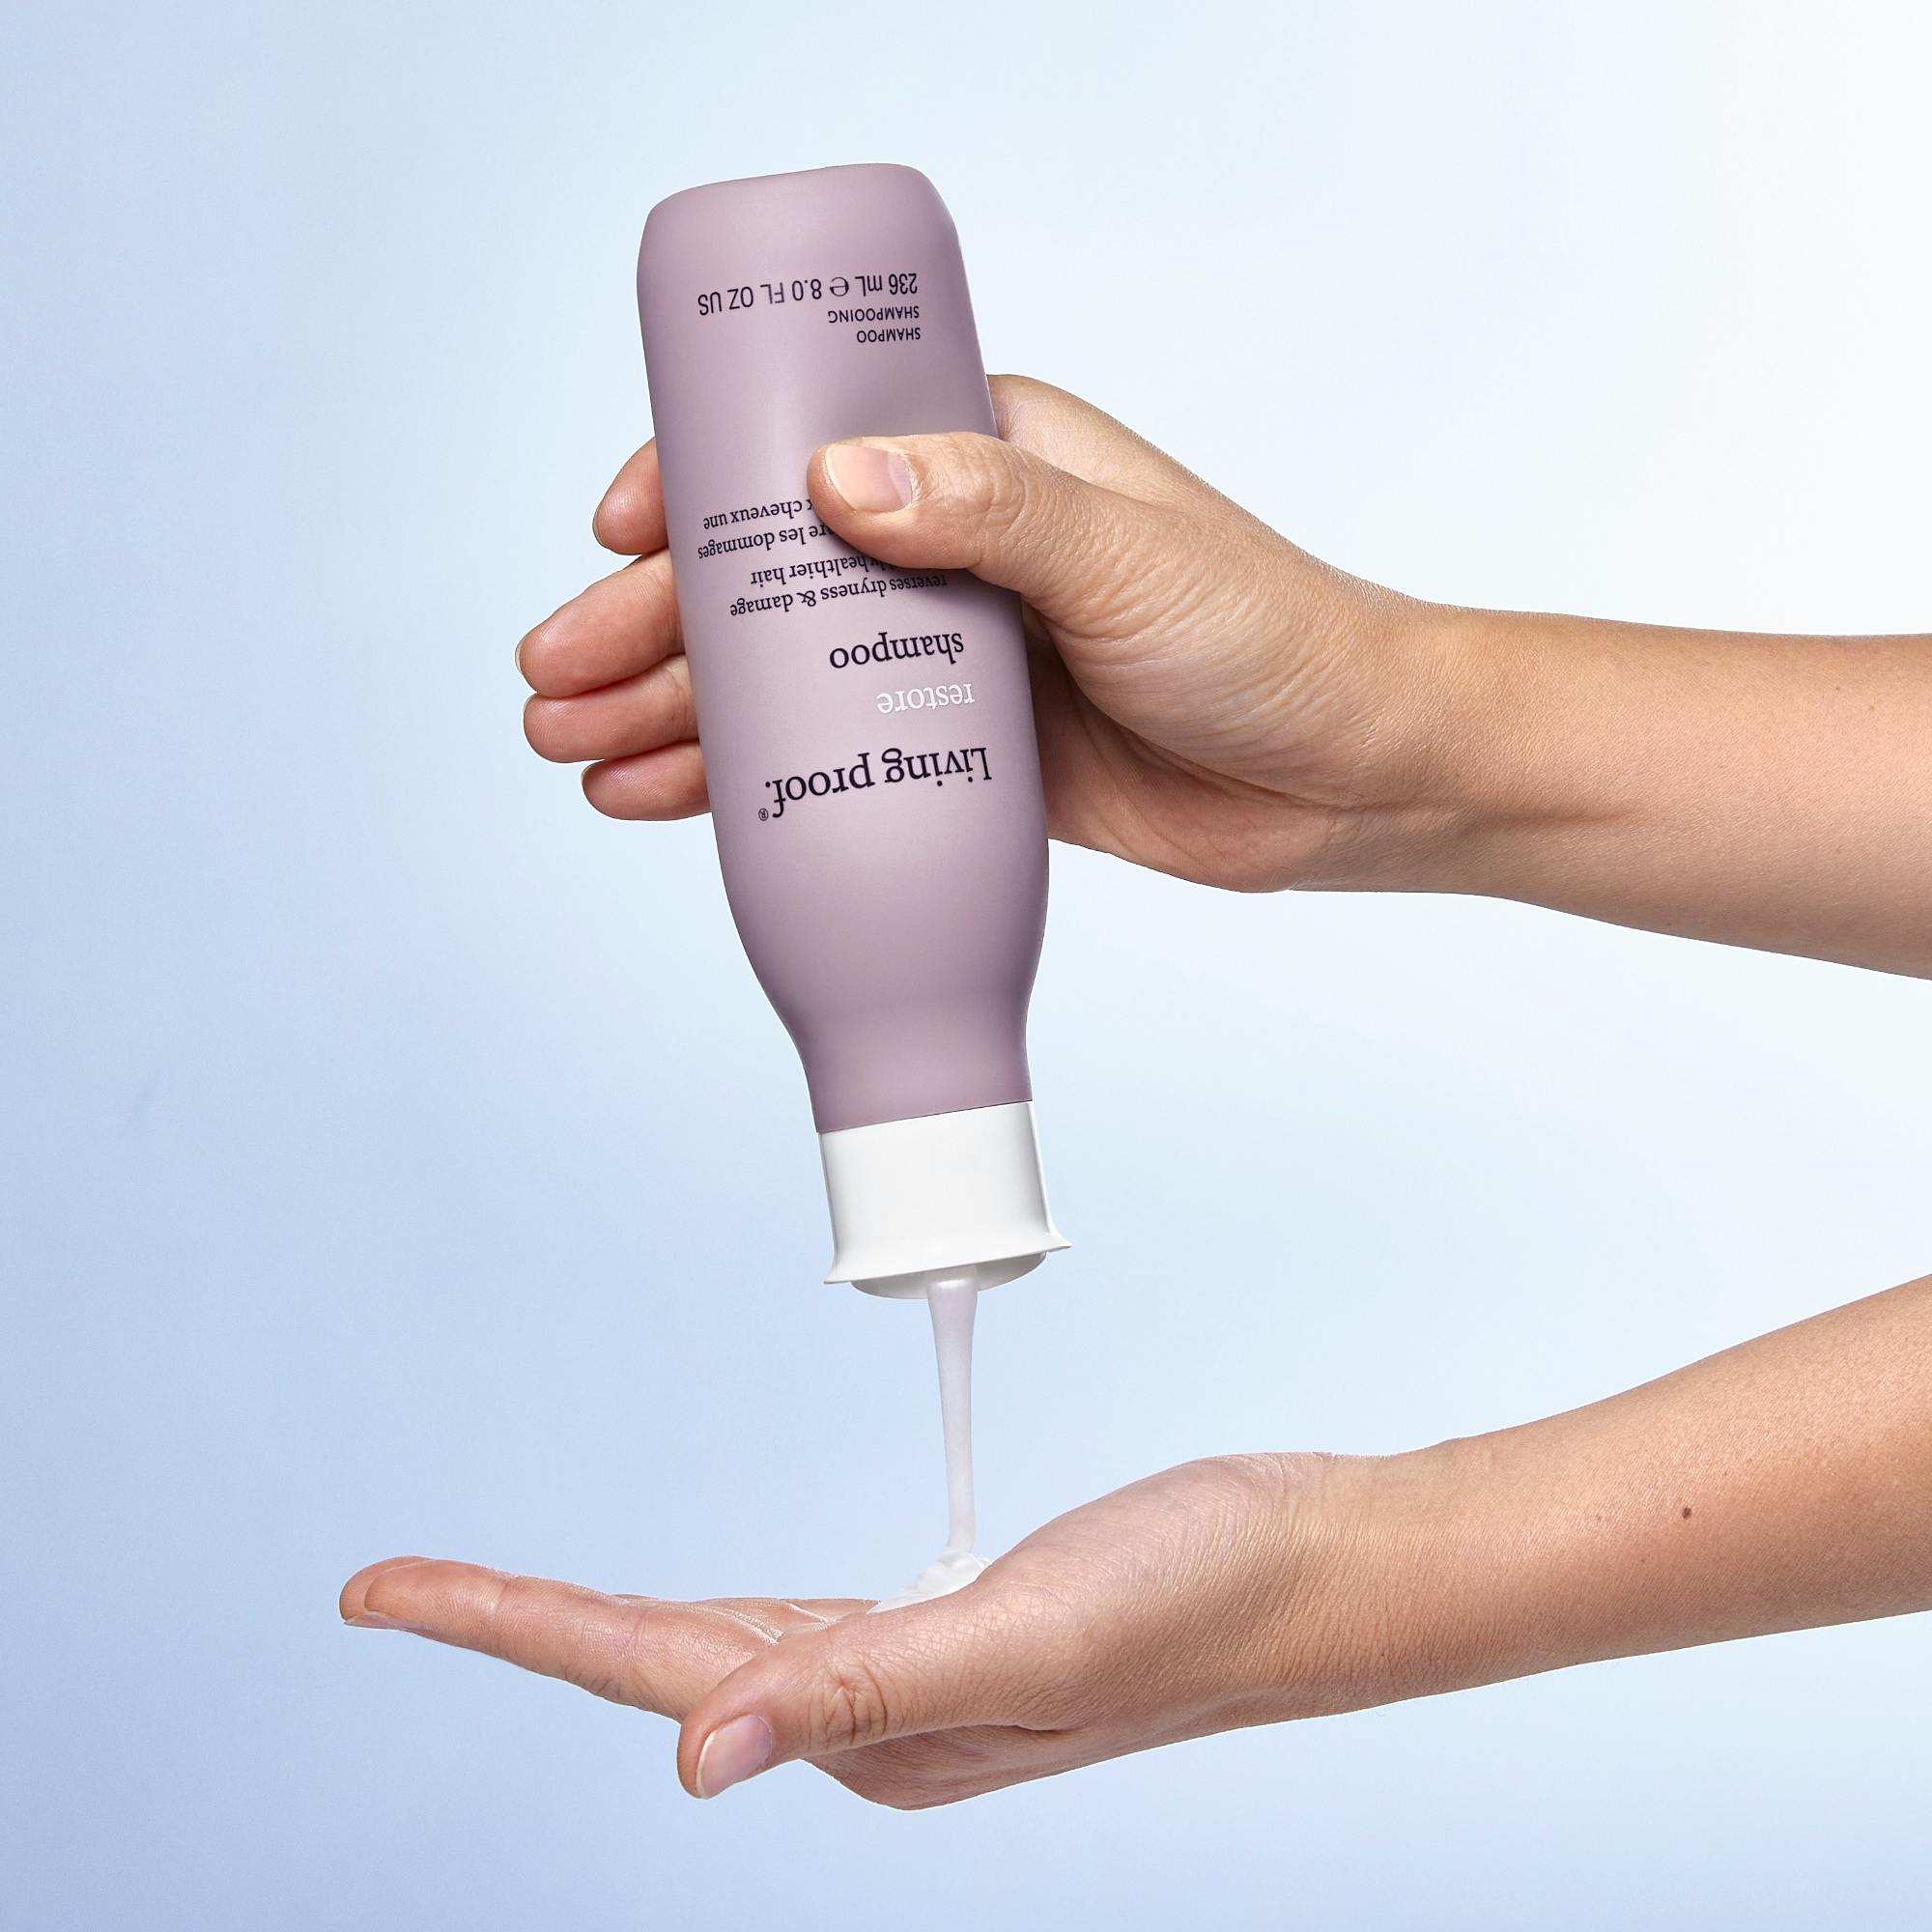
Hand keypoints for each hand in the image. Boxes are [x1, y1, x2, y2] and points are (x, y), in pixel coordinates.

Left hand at [341, 1454, 1367, 1808]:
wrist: (1315, 1568)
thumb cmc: (1199, 1596)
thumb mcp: (1026, 1635)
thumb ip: (859, 1687)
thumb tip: (691, 1759)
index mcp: (878, 1728)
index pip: (653, 1668)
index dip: (508, 1623)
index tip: (383, 1592)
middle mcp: (881, 1718)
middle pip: (660, 1662)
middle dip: (522, 1624)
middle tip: (401, 1589)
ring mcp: (919, 1680)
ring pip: (725, 1651)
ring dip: (610, 1624)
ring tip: (508, 1603)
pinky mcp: (958, 1632)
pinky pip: (807, 1631)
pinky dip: (734, 1617)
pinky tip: (724, 1623)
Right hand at [516, 375, 1462, 891]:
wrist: (1348, 783)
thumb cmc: (1268, 640)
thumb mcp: (1127, 557)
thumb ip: (993, 511)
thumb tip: (832, 479)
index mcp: (986, 457)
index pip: (803, 443)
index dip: (695, 483)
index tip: (617, 532)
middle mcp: (953, 547)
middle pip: (762, 576)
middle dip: (649, 626)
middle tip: (553, 684)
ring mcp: (948, 658)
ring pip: (778, 675)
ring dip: (672, 710)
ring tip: (573, 756)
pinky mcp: (962, 755)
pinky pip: (827, 758)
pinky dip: (742, 779)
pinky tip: (662, 801)